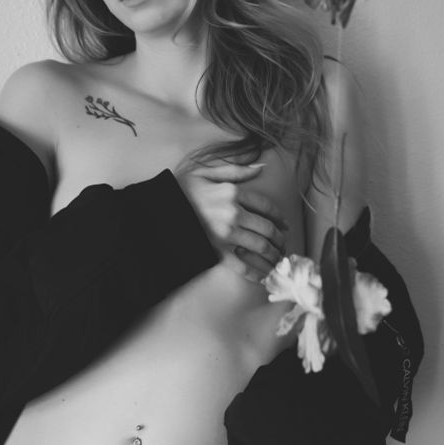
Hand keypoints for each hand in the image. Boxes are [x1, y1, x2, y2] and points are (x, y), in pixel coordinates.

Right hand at [174, 158, 287, 282]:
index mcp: (233, 193)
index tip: (284, 225)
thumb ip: (236, 170)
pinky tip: (264, 277)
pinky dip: (257, 273)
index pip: (267, 207)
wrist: (158, 210)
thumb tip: (261, 167)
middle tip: (283, 245)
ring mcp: (226, 235)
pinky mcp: (217, 252)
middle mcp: (234, 214)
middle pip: (268, 229)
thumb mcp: (207, 172)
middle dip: (280, 239)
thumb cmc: (181, 190)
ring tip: (278, 260)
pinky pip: (243, 266)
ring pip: (261, 247)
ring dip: (274, 256)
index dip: (279, 217)